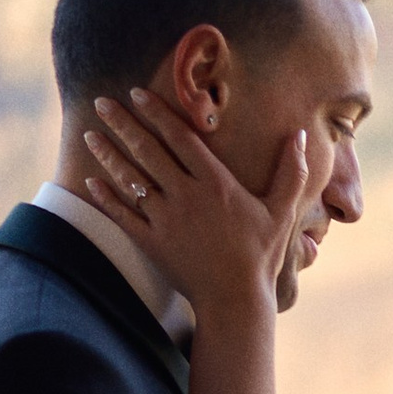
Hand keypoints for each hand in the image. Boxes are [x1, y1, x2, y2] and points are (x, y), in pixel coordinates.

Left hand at [78, 94, 307, 319]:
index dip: (157, 112)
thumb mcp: (282, 212)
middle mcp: (187, 196)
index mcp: (216, 183)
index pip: (180, 137)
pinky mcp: (152, 245)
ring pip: (131, 179)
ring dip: (108, 154)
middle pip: (148, 150)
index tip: (137, 92)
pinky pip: (123, 216)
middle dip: (123, 123)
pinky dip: (105, 198)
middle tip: (102, 102)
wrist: (236, 301)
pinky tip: (89, 181)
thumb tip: (302, 136)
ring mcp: (166, 221)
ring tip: (90, 135)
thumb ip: (292, 172)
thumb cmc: (261, 256)